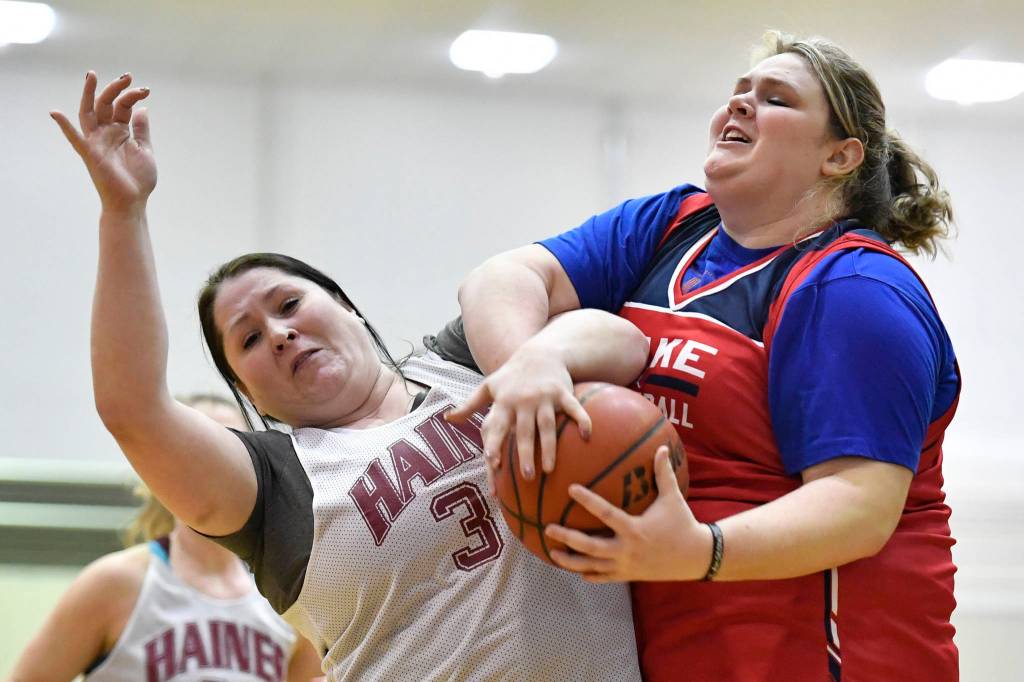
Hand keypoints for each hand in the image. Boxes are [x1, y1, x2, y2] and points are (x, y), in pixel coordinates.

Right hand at [50, 71, 155, 211]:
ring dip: (89, 94)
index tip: (145, 90)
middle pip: (106, 104)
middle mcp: (107, 133)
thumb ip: (141, 129)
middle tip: (128, 77)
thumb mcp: (145, 150)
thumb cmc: (139, 180)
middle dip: (115, 89)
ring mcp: (97, 142)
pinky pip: (75, 139)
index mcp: (121, 131)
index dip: (132, 96)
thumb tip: (142, 108)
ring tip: (91, 76)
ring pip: (89, 113)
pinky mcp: (90, 154)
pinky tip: (55, 113)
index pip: (122, 106)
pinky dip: (64, 126)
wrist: (133, 202)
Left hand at [446, 342, 590, 489]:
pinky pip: (574, 409)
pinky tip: (587, 436)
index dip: (495, 443)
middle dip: (524, 453)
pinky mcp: (563, 393)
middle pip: (524, 431)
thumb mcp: (488, 387)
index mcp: (504, 402)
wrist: (538, 352)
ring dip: (549, 448)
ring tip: (549, 470)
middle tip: (525, 477)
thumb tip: (447, 419)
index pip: (497, 425)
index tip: (492, 462)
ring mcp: (545, 397)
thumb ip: (469, 406)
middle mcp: (523, 401)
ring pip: (548, 425)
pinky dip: (582, 421)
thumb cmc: (511, 376)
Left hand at [544, 447, 711, 581]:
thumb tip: (662, 447)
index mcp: (634, 529)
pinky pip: (604, 578)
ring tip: (552, 554)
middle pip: (590, 546)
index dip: (587, 501)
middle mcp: (627, 550)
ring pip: (592, 566)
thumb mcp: (673, 497)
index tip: (570, 488)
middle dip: (567, 538)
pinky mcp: (629, 576)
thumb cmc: (683, 523)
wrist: (696, 557)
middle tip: (548, 528)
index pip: (606, 513)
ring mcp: (626, 566)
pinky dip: (589, 575)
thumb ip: (664, 473)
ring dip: (570, 561)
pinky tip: (575, 571)